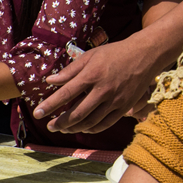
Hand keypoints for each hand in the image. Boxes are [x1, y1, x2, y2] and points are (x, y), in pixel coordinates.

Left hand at [37, 34, 165, 133]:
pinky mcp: (124, 107)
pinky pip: (105, 124)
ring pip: (90, 121)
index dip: (50, 105)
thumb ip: (70, 70)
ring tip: (63, 129)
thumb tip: (50, 81)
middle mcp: (103, 90)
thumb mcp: (90, 56)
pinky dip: (91, 129)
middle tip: (49, 126)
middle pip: (77, 113)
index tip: (37, 113)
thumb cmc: (114, 53)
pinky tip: (82, 128)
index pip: (66, 93)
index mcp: (92, 75)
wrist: (145, 55)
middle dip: (60, 123)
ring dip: (74, 128)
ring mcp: (115, 100)